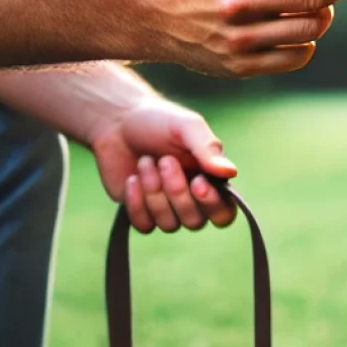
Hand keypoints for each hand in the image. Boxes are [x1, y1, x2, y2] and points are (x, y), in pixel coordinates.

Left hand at [90, 98, 238, 232]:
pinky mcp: (140, 213)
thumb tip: (231, 172)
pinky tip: (132, 179)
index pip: (224, 213)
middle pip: (195, 222)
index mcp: (210, 181)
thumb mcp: (187, 126)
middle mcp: (191, 200)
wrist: (115, 121)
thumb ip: (208, 149)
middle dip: (177, 192)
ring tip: (145, 162)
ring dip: (154, 192)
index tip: (197, 181)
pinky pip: (144, 225)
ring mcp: (165, 209)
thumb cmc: (158, 121)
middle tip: (164, 160)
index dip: (213, 204)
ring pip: (168, 224)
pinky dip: (137, 203)